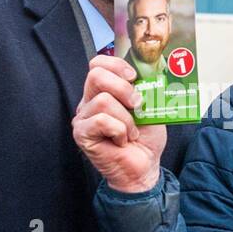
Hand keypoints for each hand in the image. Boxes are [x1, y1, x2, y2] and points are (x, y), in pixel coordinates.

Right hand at [72, 56, 165, 193]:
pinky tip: (121, 140)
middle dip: (123, 88)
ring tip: (131, 132)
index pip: (98, 64)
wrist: (144, 167)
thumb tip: (148, 72)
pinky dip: (119, 130)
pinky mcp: (81, 134)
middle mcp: (89, 101)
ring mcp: (83, 118)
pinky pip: (100, 120)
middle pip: (96, 75)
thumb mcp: (150, 106)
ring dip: (126, 118)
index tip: (134, 78)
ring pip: (102, 100)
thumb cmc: (146, 139)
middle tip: (137, 105)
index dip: (116, 65)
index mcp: (103, 91)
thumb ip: (144, 88)